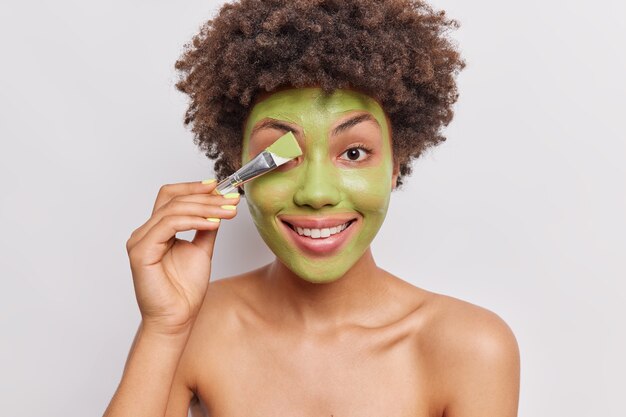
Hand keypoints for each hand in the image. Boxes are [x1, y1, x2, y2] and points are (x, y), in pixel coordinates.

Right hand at [125, 180, 239, 334]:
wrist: (177, 319)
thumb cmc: (185, 290)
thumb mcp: (202, 250)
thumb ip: (206, 228)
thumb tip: (218, 206)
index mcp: (156, 230)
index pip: (171, 196)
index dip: (194, 187)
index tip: (221, 187)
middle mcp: (145, 232)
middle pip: (173, 199)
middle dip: (206, 197)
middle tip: (231, 199)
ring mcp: (140, 240)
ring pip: (173, 209)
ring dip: (205, 207)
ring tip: (228, 212)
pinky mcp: (141, 252)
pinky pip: (169, 225)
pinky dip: (194, 221)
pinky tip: (214, 224)